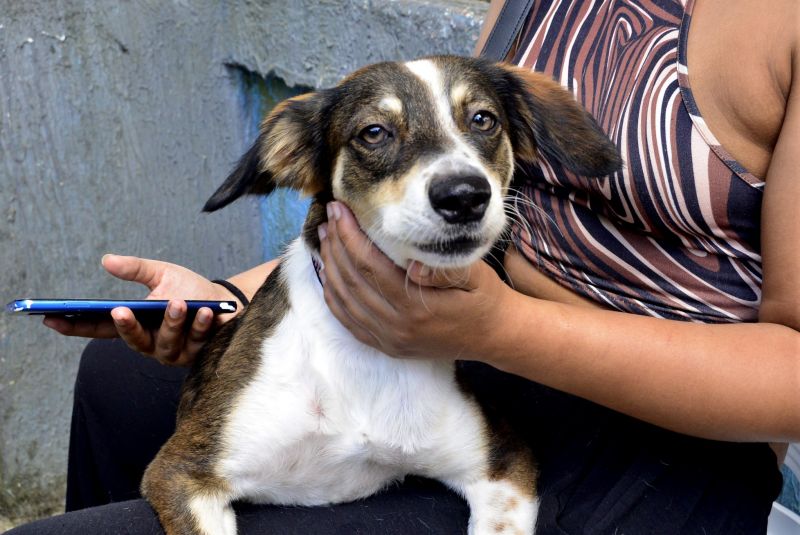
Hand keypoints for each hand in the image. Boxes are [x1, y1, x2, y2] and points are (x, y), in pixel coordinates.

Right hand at [43, 255, 240, 365]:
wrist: (226, 302)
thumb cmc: (190, 289)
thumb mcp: (162, 274)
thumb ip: (136, 269)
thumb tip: (106, 260)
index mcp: (136, 324)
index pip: (99, 329)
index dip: (75, 326)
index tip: (50, 319)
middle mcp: (151, 343)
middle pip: (132, 341)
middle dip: (127, 327)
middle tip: (120, 311)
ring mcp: (175, 352)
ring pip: (167, 343)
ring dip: (172, 323)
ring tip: (178, 303)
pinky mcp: (198, 353)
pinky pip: (197, 341)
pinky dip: (201, 325)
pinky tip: (206, 312)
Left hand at [317, 201, 513, 360]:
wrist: (494, 336)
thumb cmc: (484, 298)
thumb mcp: (476, 276)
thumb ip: (446, 270)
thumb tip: (413, 263)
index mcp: (416, 307)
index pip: (370, 265)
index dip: (350, 235)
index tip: (341, 209)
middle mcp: (397, 327)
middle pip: (352, 280)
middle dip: (336, 245)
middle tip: (329, 216)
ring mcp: (389, 340)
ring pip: (345, 301)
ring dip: (330, 266)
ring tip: (325, 238)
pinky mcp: (386, 346)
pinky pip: (349, 321)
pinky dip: (334, 296)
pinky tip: (329, 273)